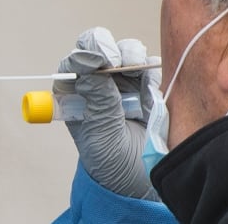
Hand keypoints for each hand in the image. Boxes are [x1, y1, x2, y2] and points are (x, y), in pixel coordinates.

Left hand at [54, 27, 160, 199]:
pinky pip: (151, 66)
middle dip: (108, 47)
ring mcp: (124, 81)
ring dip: (132, 57)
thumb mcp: (101, 135)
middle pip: (99, 46)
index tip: (97, 61)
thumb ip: (99, 101)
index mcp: (75, 93)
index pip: (73, 61)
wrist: (141, 182)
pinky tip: (152, 94)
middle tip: (117, 61)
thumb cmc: (111, 162)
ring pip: (126, 51)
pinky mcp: (149, 85)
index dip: (84, 55)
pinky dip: (153, 71)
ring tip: (138, 83)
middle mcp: (97, 82)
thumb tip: (91, 68)